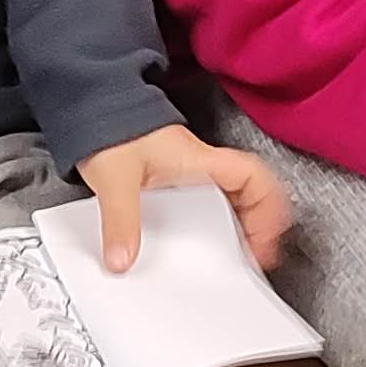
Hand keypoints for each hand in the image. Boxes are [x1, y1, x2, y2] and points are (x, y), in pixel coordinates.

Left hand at [76, 123, 292, 271]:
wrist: (97, 108)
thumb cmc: (113, 131)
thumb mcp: (115, 179)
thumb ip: (120, 222)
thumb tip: (123, 258)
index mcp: (200, 160)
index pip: (253, 177)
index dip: (268, 207)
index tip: (264, 239)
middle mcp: (202, 165)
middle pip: (252, 191)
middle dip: (261, 224)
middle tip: (255, 255)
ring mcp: (192, 171)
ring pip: (235, 196)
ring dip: (243, 223)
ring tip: (239, 253)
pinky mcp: (177, 178)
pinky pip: (211, 200)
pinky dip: (218, 221)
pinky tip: (206, 239)